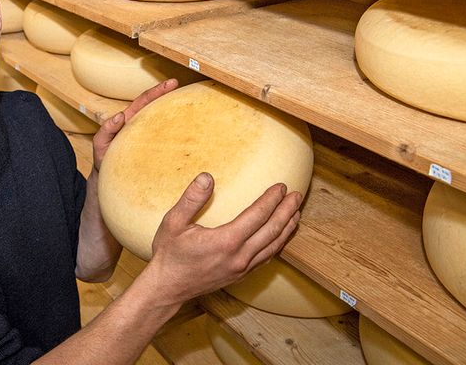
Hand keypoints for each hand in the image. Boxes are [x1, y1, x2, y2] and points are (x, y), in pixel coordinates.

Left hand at [92, 79, 177, 171]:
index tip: (171, 83)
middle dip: (166, 93)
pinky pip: (165, 139)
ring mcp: (148, 136)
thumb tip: (120, 116)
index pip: (144, 102)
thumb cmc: (104, 157)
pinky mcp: (154, 149)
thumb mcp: (101, 143)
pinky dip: (174, 132)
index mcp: (129, 120)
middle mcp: (140, 125)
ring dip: (172, 109)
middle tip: (179, 85)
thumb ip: (107, 130)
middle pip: (155, 105)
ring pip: (162, 120)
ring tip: (186, 101)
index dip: (156, 91)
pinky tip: (186, 130)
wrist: (108, 176)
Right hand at [145, 175, 301, 306]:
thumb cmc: (169, 254)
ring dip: (287, 228)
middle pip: (272, 230)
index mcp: (226, 241)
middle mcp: (239, 256)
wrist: (167, 288)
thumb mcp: (173, 222)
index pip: (257, 216)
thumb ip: (191, 199)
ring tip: (296, 213)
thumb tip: (206, 177)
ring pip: (273, 247)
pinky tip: (281, 237)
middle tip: (297, 195)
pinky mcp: (240, 276)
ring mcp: (242, 268)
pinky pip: (266, 259)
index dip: (271, 200)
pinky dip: (278, 245)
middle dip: (286, 211)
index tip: (281, 186)